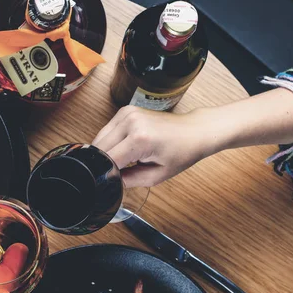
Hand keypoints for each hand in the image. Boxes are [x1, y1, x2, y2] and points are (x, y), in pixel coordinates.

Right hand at [92, 106, 212, 187]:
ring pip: (99, 139)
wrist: (194, 131)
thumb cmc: (181, 152)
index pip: (108, 160)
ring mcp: (127, 113)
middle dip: (104, 163)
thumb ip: (129, 181)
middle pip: (99, 148)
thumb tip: (110, 180)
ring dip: (105, 152)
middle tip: (120, 170)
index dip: (107, 173)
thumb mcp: (156, 176)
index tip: (112, 180)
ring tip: (125, 158)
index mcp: (140, 139)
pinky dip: (109, 142)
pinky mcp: (125, 110)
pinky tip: (123, 147)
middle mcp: (131, 122)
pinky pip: (106, 131)